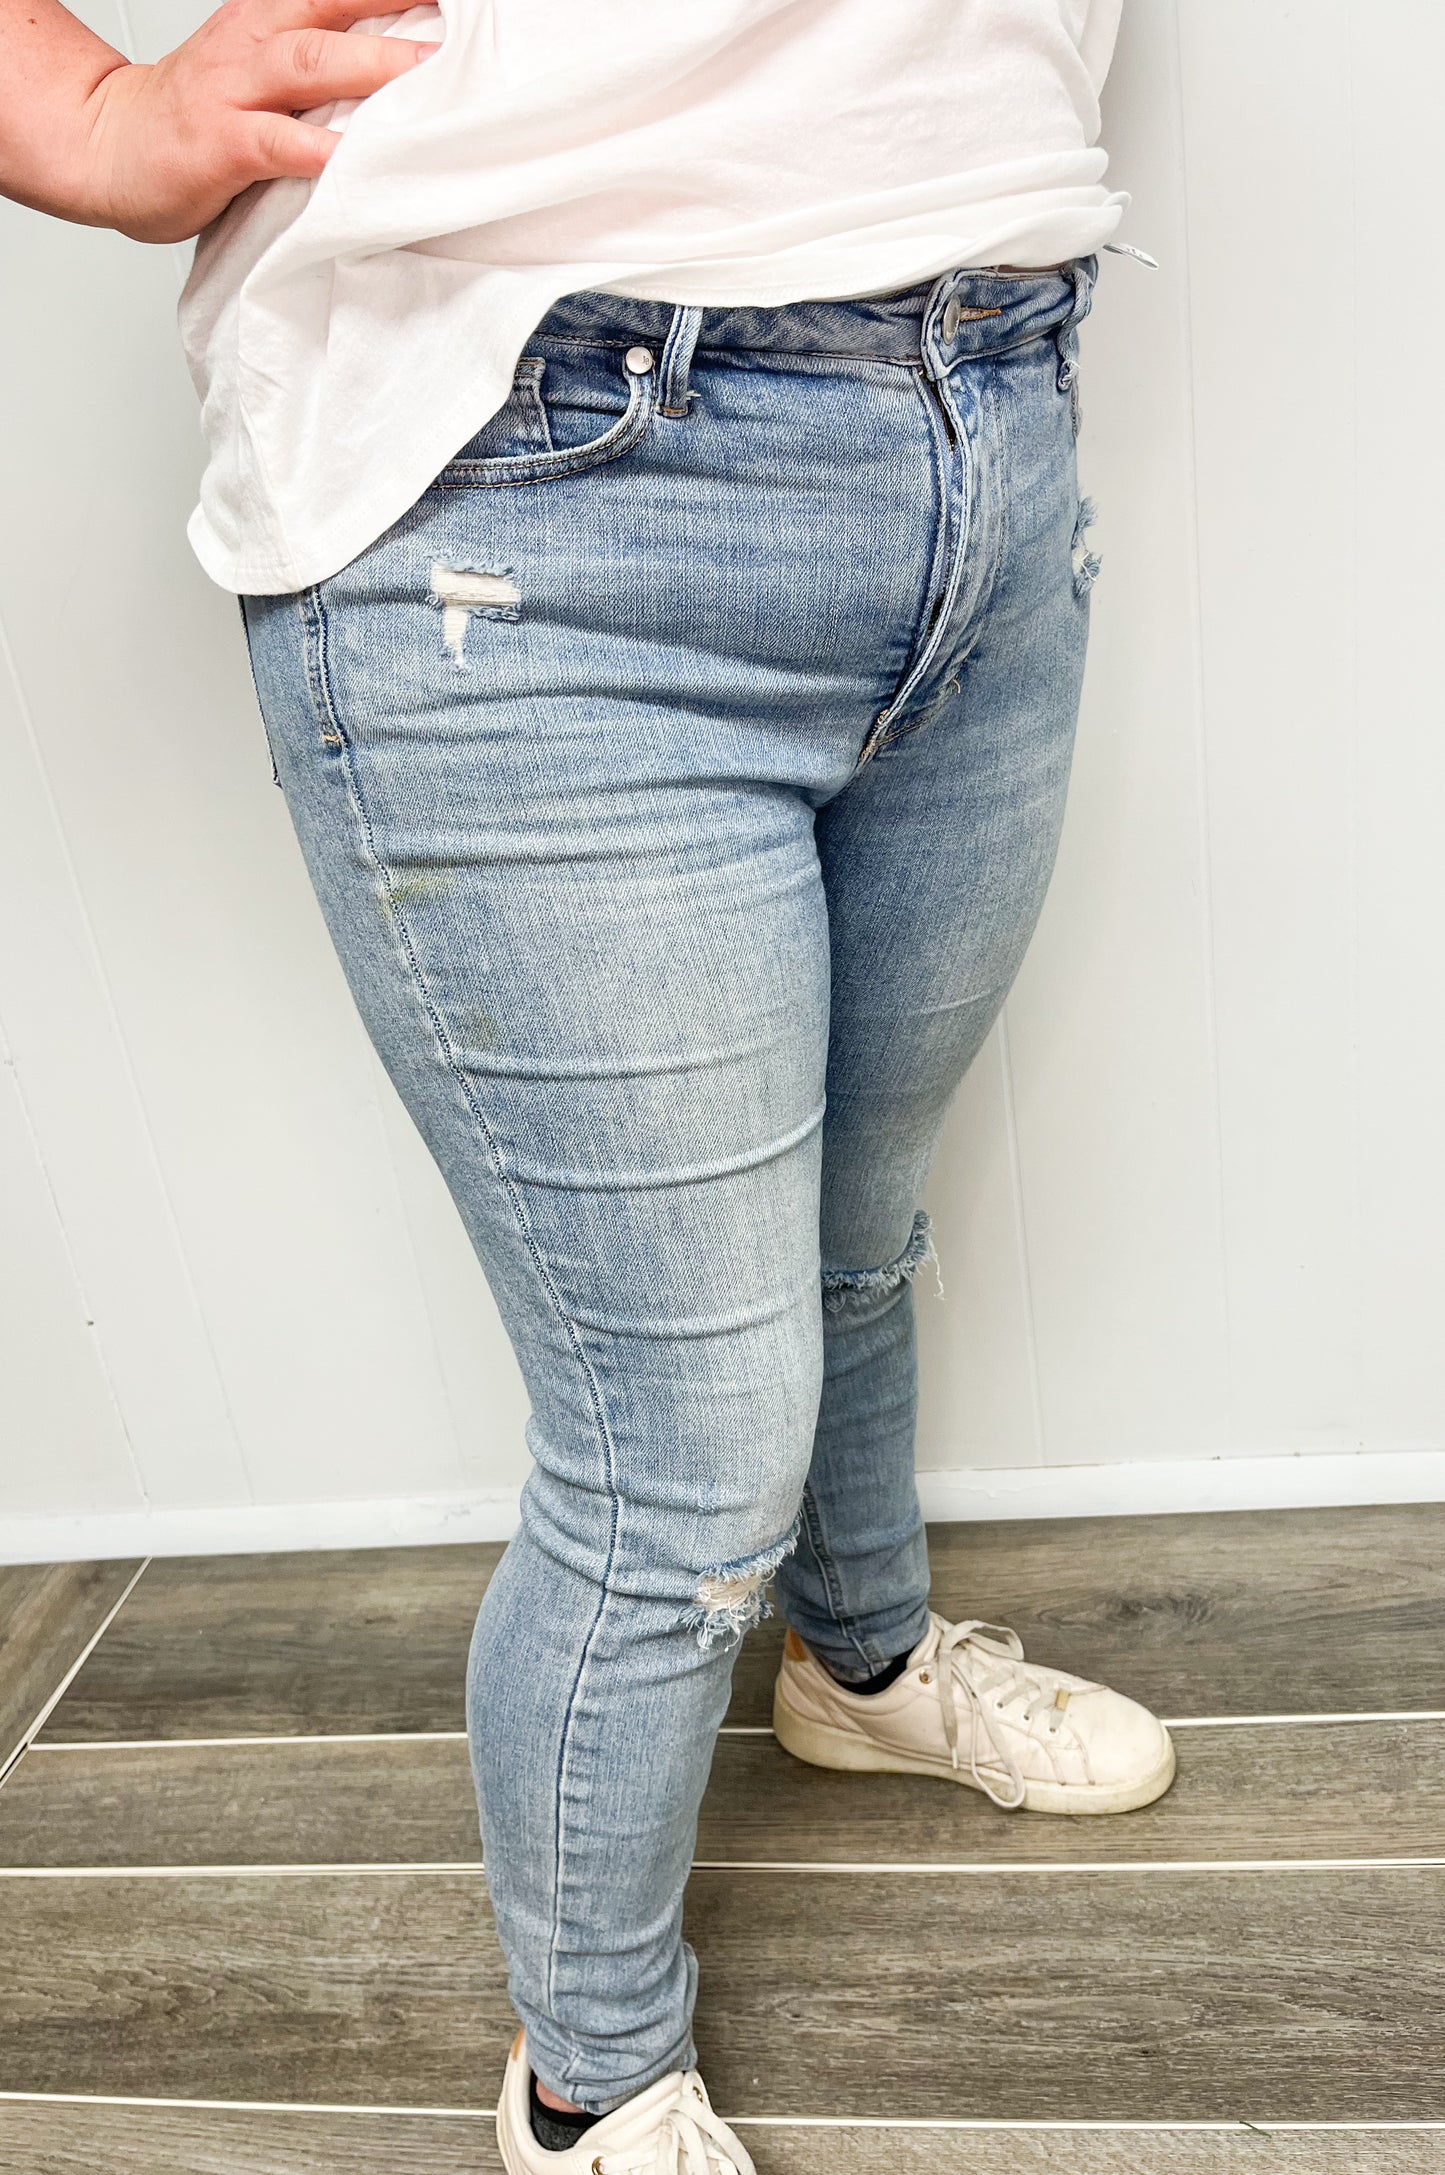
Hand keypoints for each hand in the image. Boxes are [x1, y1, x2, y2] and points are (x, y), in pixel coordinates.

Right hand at [39, 0, 436, 242]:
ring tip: (421, 72)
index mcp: (269, 19)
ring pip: (310, 64)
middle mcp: (255, 42)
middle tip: (453, 27)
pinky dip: (316, 149)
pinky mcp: (221, 144)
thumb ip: (322, 66)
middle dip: (397, 11)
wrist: (108, 143)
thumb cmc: (198, 116)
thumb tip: (400, 75)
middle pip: (334, 12)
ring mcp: (236, 91)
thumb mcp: (262, 69)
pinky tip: (351, 155)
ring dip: (369, 66)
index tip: (449, 1)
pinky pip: (276, 143)